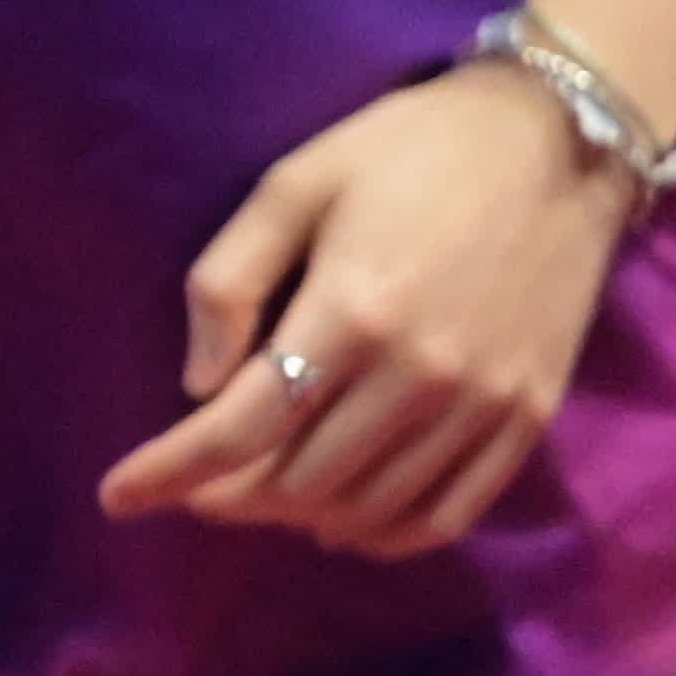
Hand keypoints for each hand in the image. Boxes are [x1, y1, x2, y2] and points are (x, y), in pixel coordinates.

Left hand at [95, 58, 637, 558]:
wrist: (557, 142)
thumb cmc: (408, 149)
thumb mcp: (294, 181)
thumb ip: (230, 280)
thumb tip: (198, 384)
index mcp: (350, 310)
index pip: (241, 425)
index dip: (171, 470)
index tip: (119, 497)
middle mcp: (418, 374)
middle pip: (299, 480)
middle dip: (229, 494)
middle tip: (195, 481)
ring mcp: (481, 404)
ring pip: (368, 507)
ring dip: (298, 517)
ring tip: (258, 497)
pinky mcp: (528, 417)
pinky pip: (449, 514)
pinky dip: (386, 534)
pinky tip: (347, 524)